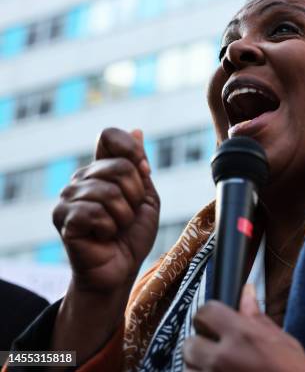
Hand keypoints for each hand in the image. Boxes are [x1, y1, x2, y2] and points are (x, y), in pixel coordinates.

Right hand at [52, 127, 159, 292]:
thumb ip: (140, 167)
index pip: (109, 135)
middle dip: (136, 195)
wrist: (120, 269)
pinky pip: (96, 212)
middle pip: (121, 166)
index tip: (143, 173)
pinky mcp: (63, 218)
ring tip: (115, 228)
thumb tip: (136, 130)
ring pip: (110, 192)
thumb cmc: (132, 235)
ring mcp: (68, 197)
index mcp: (100, 169)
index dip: (132, 151)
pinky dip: (109, 228)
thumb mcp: (146, 197)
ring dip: (124, 216)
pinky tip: (102, 236)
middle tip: (128, 214)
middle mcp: (81, 178)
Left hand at [184, 285, 304, 371]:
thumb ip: (257, 318)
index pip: (206, 312)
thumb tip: (247, 292)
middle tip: (217, 349)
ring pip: (189, 368)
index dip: (209, 315)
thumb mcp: (282, 341)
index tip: (215, 321)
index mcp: (242, 335)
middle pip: (189, 343)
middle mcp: (222, 357)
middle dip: (200, 344)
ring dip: (200, 366)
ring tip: (220, 368)